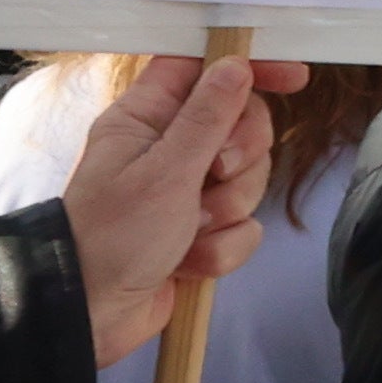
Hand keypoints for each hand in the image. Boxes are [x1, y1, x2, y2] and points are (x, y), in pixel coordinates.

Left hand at [65, 50, 308, 363]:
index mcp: (146, 119)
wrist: (88, 319)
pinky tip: (190, 262)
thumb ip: (207, 116)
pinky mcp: (200, 233)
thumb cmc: (115, 236)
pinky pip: (242, 225)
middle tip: (216, 175)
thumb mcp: (165, 172)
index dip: (246, 65)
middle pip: (239, 123)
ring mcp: (185, 192)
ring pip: (246, 177)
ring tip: (194, 231)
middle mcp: (168, 148)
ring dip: (230, 208)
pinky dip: (222, 246)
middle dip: (242, 155)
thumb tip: (237, 64)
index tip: (293, 78)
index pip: (202, 66)